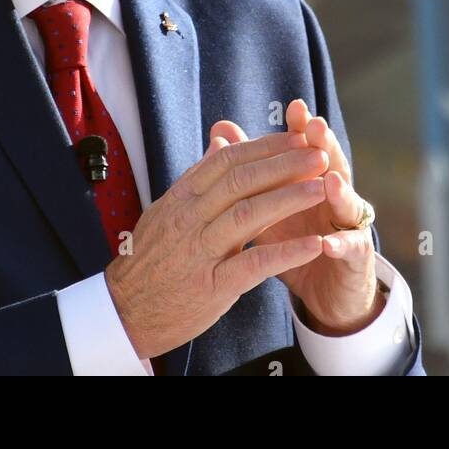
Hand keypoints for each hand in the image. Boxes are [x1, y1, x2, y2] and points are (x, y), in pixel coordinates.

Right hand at [104, 130, 329, 359]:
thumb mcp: (169, 210)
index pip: (228, 160)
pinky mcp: (212, 286)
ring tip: (322, 188)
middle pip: (242, 180)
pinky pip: (254, 264)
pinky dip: (286, 252)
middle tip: (318, 155)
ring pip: (249, 214)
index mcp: (182, 197)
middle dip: (285, 164)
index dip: (265, 147)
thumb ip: (199, 177)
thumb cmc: (152, 258)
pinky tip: (313, 244)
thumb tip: (221, 140)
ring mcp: (199, 251)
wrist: (125, 311)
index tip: (296, 138)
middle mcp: (189, 218)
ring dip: (290, 198)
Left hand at [210, 101, 382, 335]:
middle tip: (317, 126)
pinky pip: (350, 250)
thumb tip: (222, 130)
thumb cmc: (294, 242)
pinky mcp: (356, 261)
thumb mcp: (267, 206)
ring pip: (348, 204)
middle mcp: (335, 198)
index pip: (308, 149)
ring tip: (328, 179)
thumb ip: (248, 169)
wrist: (325, 294)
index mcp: (312, 181)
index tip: (294, 107)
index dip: (303, 129)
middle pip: (333, 166)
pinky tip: (327, 243)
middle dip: (325, 146)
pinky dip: (340, 246)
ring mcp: (349, 227)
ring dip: (339, 191)